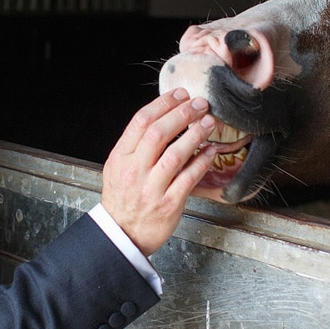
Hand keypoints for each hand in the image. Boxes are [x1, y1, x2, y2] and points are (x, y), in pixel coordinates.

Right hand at [101, 89, 216, 255]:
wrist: (122, 234)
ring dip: (195, 134)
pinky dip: (202, 161)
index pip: (141, 121)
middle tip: (200, 104)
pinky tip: (211, 150)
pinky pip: (189, 178)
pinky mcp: (169, 204)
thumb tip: (163, 116)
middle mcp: (135, 170)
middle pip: (159, 133)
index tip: (180, 94)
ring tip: (208, 122)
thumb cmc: (123, 198)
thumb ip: (136, 144)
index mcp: (121, 157)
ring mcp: (152, 188)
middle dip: (183, 114)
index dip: (163, 104)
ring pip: (176, 154)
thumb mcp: (118, 167)